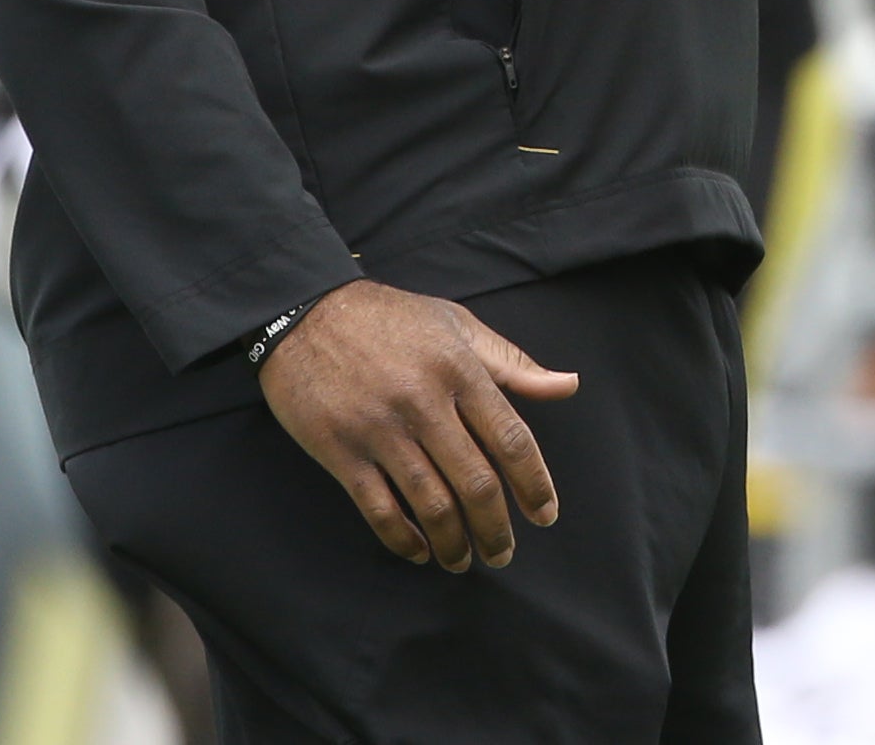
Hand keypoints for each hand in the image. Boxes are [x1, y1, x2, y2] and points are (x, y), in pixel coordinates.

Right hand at [256, 280, 577, 571]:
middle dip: (496, 528)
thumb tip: (569, 385)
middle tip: (503, 554)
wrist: (305, 312)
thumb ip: (512, 364)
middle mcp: (425, 403)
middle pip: (476, 482)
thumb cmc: (391, 318)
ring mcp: (381, 431)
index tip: (545, 516)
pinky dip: (403, 539)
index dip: (534, 484)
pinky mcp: (341, 452)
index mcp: (460, 370)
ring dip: (453, 543)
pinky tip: (420, 551)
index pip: (511, 439)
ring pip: (431, 504)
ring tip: (464, 562)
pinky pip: (379, 509)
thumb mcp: (457, 325)